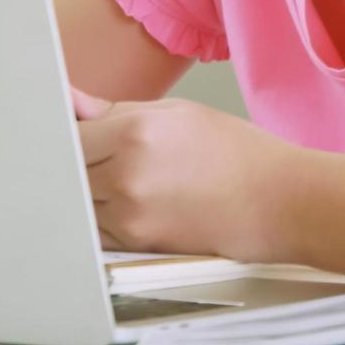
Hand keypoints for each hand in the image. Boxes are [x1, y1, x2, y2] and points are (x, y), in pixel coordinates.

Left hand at [72, 87, 294, 261]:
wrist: (279, 203)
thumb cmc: (237, 153)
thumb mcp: (178, 113)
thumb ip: (115, 111)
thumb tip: (72, 102)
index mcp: (135, 132)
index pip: (67, 133)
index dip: (65, 132)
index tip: (69, 131)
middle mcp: (125, 175)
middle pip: (66, 169)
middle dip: (73, 161)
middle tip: (94, 155)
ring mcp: (129, 214)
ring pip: (76, 202)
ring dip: (84, 191)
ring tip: (119, 179)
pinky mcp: (137, 243)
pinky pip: (95, 229)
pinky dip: (99, 217)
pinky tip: (128, 203)